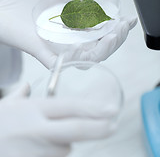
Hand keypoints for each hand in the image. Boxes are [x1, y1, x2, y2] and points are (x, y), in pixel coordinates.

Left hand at [0, 0, 136, 68]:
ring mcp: (58, 51)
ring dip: (103, 50)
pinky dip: (76, 60)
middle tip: (122, 27)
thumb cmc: (29, 3)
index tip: (128, 20)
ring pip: (87, 58)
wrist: (3, 10)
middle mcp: (70, 44)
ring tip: (112, 37)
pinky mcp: (43, 54)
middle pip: (100, 50)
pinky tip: (88, 51)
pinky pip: (63, 63)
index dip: (118, 31)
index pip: (103, 36)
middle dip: (116, 40)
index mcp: (75, 32)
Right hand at [0, 83, 116, 156]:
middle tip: (113, 125)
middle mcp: (39, 129)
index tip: (111, 110)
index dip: (93, 108)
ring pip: (67, 147)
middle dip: (99, 128)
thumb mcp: (7, 104)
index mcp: (34, 109)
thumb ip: (21, 94)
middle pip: (77, 128)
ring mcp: (38, 150)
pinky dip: (55, 152)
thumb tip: (26, 87)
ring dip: (66, 142)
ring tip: (46, 137)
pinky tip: (41, 147)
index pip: (70, 106)